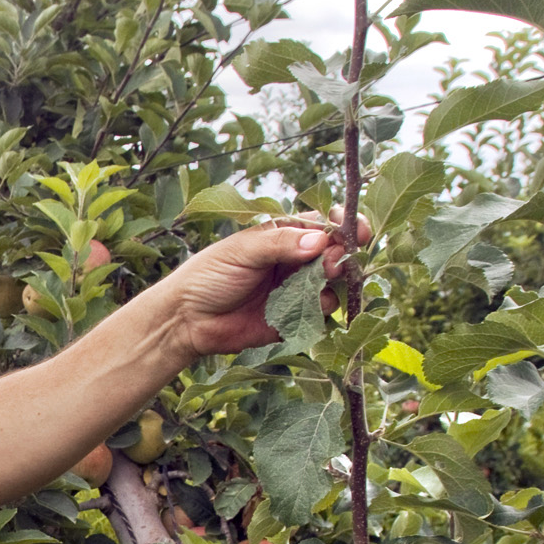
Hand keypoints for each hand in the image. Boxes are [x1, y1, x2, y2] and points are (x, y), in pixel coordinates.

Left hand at [153, 212, 371, 359]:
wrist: (187, 319)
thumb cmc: (208, 275)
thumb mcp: (242, 251)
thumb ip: (281, 244)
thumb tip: (320, 240)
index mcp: (283, 236)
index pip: (324, 225)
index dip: (344, 225)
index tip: (356, 231)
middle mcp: (295, 261)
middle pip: (335, 254)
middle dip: (340, 256)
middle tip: (331, 263)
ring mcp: (296, 290)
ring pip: (333, 283)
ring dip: (335, 282)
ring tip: (322, 282)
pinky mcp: (293, 318)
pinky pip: (320, 313)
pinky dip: (322, 309)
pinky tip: (312, 307)